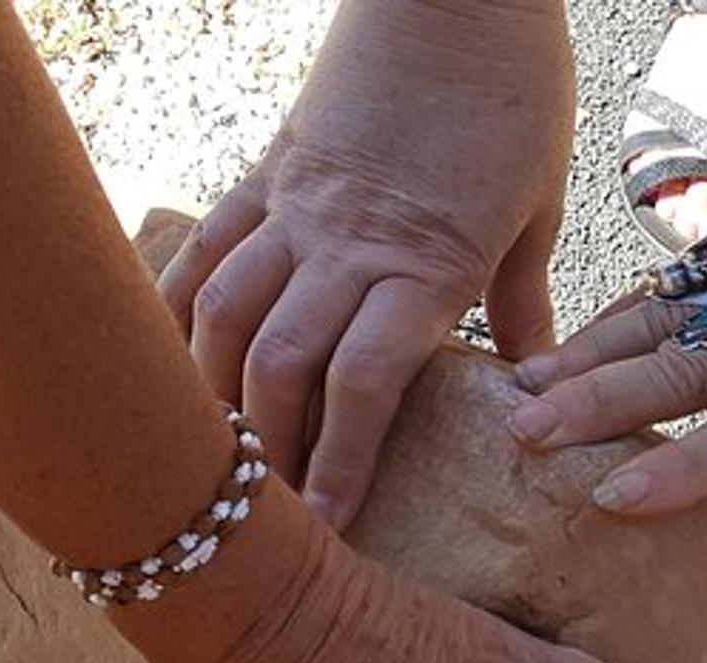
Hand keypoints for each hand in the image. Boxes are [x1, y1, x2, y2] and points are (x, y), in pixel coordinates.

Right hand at [158, 0, 572, 527]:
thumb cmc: (513, 91)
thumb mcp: (540, 204)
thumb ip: (525, 299)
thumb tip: (533, 380)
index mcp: (425, 261)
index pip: (365, 384)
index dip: (341, 462)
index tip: (330, 527)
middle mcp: (346, 242)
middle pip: (280, 364)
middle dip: (268, 449)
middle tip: (265, 515)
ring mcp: (296, 206)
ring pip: (224, 312)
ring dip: (211, 390)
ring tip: (212, 453)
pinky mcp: (267, 171)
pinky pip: (207, 248)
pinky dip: (177, 307)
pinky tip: (166, 357)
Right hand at [506, 3, 706, 515]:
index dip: (684, 465)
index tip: (614, 496)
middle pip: (686, 366)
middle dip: (597, 405)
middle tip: (522, 437)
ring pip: (671, 313)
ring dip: (592, 352)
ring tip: (523, 387)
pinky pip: (692, 272)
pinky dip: (634, 305)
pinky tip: (589, 330)